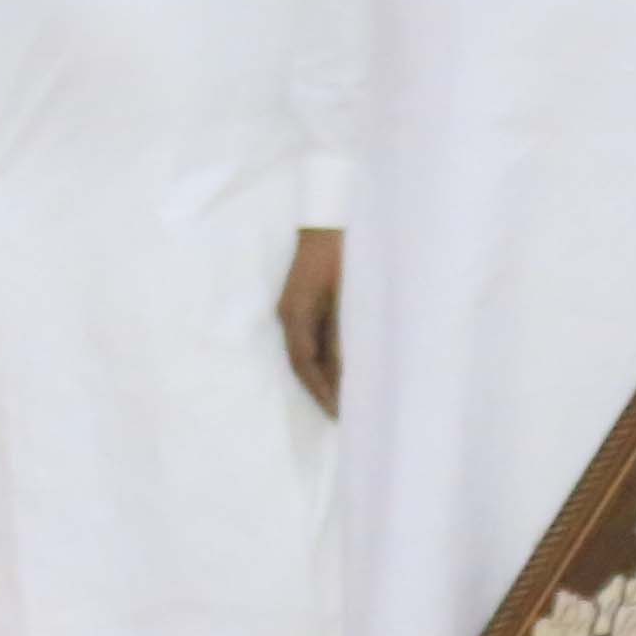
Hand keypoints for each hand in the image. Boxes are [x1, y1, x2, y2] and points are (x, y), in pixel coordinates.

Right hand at [277, 228, 343, 413]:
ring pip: (305, 353)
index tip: (338, 412)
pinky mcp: (303, 304)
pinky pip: (311, 339)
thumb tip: (344, 371)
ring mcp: (294, 310)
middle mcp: (290, 316)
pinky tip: (339, 369)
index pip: (305, 363)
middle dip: (320, 390)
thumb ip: (341, 332)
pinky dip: (324, 358)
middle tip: (341, 416)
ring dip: (322, 376)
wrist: (326, 220)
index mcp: (296, 314)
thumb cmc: (339, 253)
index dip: (321, 390)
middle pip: (301, 363)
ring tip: (342, 399)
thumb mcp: (345, 294)